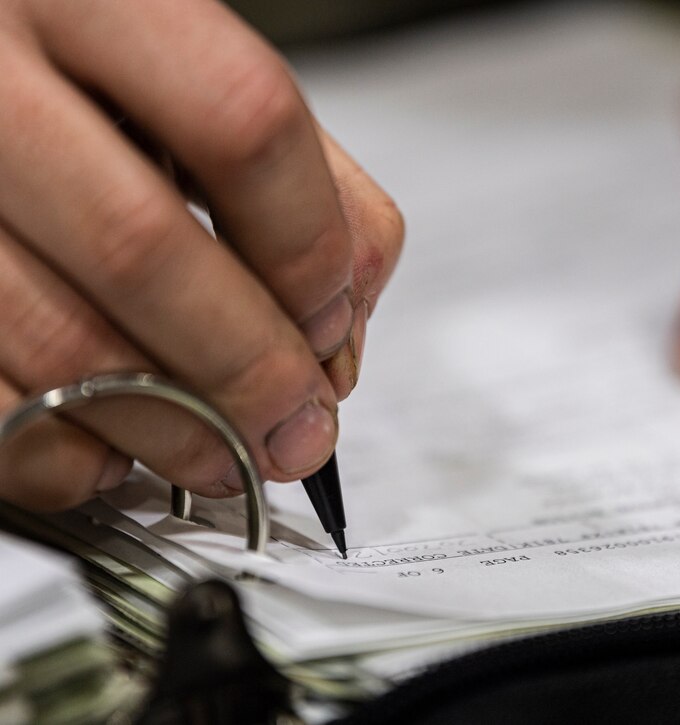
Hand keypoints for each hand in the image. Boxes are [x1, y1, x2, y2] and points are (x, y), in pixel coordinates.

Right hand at [0, 0, 402, 508]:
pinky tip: (116, 440)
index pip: (243, 123)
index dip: (308, 247)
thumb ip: (314, 191)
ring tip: (226, 451)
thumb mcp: (215, 88)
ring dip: (170, 429)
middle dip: (247, 368)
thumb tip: (340, 339)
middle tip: (295, 429)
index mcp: (95, 2)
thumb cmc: (101, 86)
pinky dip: (69, 454)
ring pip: (54, 340)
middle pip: (142, 246)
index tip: (332, 324)